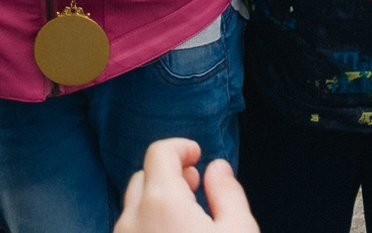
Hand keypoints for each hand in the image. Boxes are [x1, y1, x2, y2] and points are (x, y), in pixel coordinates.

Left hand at [116, 140, 255, 232]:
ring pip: (134, 208)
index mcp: (160, 202)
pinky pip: (131, 230)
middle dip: (168, 176)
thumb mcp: (239, 230)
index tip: (198, 156)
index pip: (159, 152)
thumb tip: (217, 167)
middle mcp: (131, 219)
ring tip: (187, 219)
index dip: (182, 147)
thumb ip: (228, 193)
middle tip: (194, 188)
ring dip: (156, 203)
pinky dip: (148, 225)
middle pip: (143, 178)